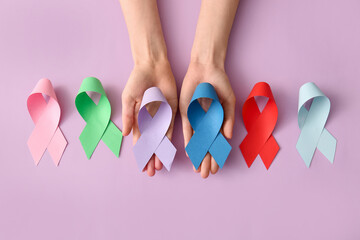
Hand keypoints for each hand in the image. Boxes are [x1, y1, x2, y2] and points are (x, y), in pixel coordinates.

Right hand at [122, 61, 177, 175]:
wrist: (152, 66)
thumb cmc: (137, 80)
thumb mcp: (129, 98)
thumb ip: (128, 115)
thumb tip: (124, 135)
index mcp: (137, 118)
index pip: (139, 140)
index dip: (140, 153)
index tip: (141, 166)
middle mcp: (149, 120)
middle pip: (150, 143)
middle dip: (150, 158)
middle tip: (152, 172)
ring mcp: (161, 116)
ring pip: (160, 139)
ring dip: (160, 153)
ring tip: (160, 166)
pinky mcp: (171, 111)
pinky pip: (171, 127)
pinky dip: (169, 140)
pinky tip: (168, 151)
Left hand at [179, 62, 235, 177]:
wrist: (206, 69)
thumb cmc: (220, 84)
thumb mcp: (229, 101)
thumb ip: (229, 119)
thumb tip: (229, 137)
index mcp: (219, 121)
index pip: (217, 144)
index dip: (216, 157)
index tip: (216, 169)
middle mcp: (206, 123)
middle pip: (206, 146)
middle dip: (205, 161)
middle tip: (204, 175)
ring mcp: (196, 119)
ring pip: (196, 142)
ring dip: (197, 156)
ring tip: (196, 169)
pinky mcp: (186, 113)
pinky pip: (186, 130)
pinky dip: (188, 141)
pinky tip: (188, 153)